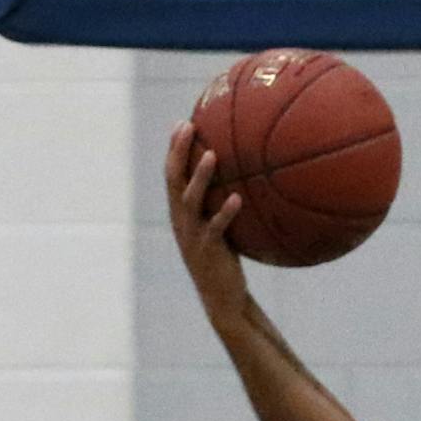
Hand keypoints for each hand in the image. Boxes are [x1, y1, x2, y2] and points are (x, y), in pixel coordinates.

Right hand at [164, 122, 247, 317]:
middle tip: (188, 127)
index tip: (182, 122)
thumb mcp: (221, 230)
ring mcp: (192, 235)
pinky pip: (216, 227)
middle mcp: (181, 221)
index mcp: (180, 213)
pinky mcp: (209, 250)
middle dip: (178, 152)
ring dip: (201, 176)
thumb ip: (224, 206)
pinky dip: (225, 212)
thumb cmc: (225, 260)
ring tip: (212, 154)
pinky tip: (237, 198)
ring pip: (191, 200)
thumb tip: (248, 181)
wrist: (223, 298)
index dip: (174, 149)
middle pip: (174, 180)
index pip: (172, 175)